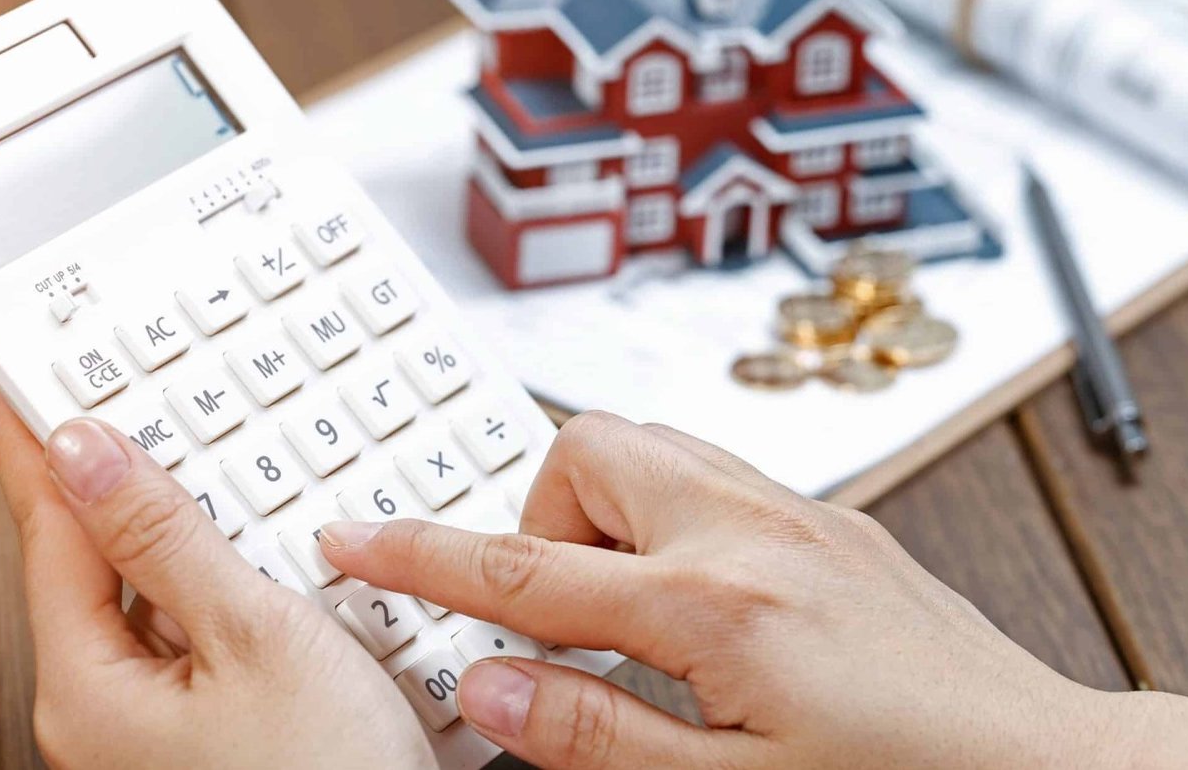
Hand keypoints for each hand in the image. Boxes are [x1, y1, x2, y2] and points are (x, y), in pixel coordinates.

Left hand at [0, 398, 434, 769]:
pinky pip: (202, 635)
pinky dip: (233, 587)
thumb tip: (90, 454)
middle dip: (128, 480)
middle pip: (98, 561)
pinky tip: (275, 562)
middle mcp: (106, 712)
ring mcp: (157, 726)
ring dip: (196, 535)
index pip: (48, 530)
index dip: (48, 443)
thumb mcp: (254, 636)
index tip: (40, 377)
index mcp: (89, 687)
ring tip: (227, 474)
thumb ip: (165, 539)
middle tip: (142, 402)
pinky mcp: (210, 730)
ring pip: (159, 597)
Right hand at [317, 411, 1106, 768]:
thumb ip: (599, 738)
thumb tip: (493, 692)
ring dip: (606, 516)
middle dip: (539, 521)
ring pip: (652, 449)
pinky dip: (669, 517)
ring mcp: (800, 515)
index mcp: (715, 606)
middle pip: (587, 452)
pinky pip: (713, 474)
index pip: (524, 570)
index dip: (420, 556)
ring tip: (627, 617)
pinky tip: (696, 601)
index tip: (354, 538)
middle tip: (558, 619)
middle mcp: (754, 532)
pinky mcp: (834, 522)